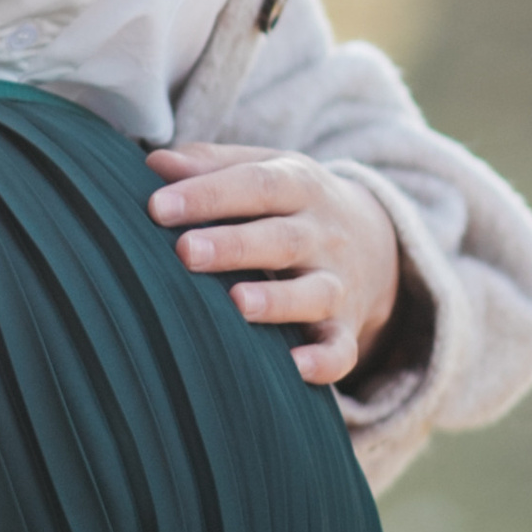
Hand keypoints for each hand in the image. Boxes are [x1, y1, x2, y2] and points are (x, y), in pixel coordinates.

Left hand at [145, 143, 407, 386]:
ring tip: (236, 302)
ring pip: (313, 293)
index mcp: (299, 185)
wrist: (377, 241)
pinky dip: (323, 361)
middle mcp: (323, 234)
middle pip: (282, 239)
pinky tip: (294, 367)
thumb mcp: (262, 167)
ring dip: (277, 301)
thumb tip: (155, 163)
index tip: (157, 207)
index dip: (207, 194)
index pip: (255, 184)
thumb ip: (210, 164)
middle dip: (234, 246)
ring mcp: (338, 283)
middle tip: (186, 252)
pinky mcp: (347, 328)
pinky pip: (341, 349)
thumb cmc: (291, 202)